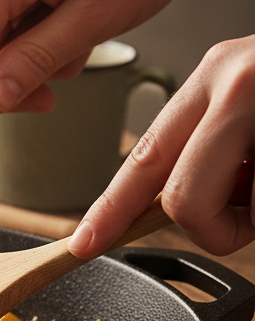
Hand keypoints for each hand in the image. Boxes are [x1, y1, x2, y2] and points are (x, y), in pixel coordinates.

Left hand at [67, 36, 254, 257]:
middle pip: (179, 199)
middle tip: (245, 218)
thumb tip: (176, 208)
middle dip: (210, 228)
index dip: (110, 208)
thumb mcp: (252, 108)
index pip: (142, 156)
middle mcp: (234, 83)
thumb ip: (213, 150)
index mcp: (214, 78)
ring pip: (234, 212)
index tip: (83, 242)